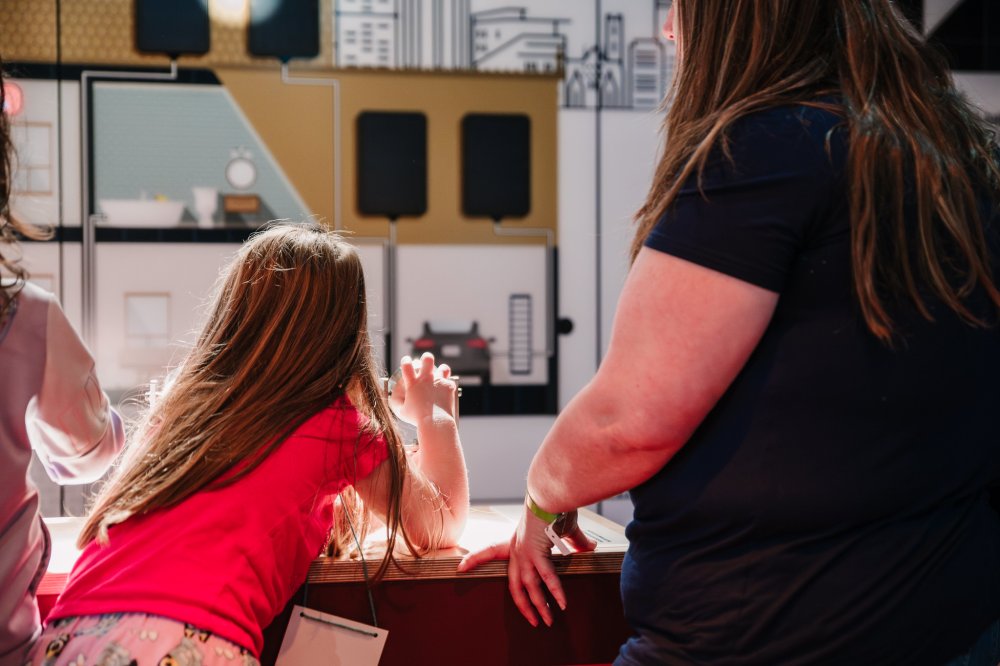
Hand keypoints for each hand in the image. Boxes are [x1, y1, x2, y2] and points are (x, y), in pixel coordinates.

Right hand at [392, 352, 456, 424]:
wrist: (435, 422)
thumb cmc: (417, 419)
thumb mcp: (402, 412)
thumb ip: (398, 404)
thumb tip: (394, 400)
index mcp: (412, 383)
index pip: (406, 364)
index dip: (406, 361)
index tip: (407, 362)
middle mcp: (426, 379)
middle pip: (427, 358)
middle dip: (426, 358)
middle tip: (426, 363)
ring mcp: (439, 381)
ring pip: (443, 367)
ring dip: (441, 370)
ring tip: (440, 374)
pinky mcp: (449, 386)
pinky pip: (450, 381)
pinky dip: (448, 385)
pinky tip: (446, 389)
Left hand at [456, 506, 595, 626]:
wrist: (550, 493)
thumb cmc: (555, 505)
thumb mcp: (563, 528)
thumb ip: (576, 541)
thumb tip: (590, 547)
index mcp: (516, 541)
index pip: (491, 551)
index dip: (476, 559)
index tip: (460, 567)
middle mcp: (517, 550)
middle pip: (515, 584)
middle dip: (523, 605)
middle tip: (533, 621)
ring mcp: (525, 553)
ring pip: (529, 587)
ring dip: (539, 606)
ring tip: (548, 621)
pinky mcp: (536, 552)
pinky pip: (546, 577)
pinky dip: (555, 592)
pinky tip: (561, 604)